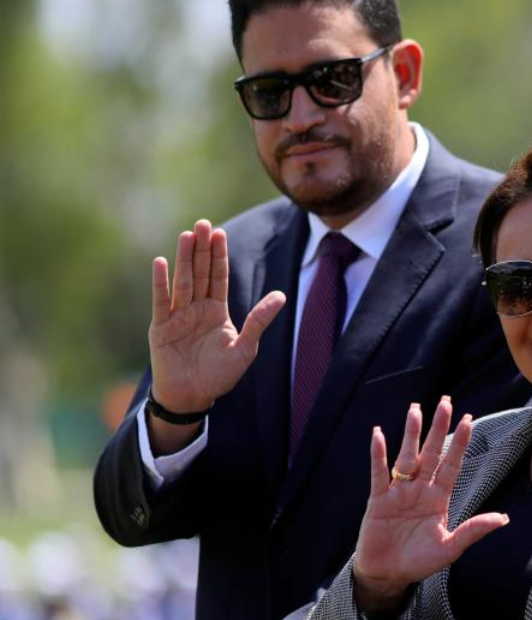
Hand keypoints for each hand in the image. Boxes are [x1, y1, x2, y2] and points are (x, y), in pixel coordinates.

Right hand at [148, 220, 284, 417]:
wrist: (193, 397)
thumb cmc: (220, 375)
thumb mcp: (245, 348)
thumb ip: (259, 320)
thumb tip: (282, 295)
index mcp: (217, 311)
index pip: (218, 277)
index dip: (219, 255)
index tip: (219, 233)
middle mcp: (196, 308)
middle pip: (200, 272)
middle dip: (201, 249)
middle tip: (202, 223)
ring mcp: (177, 316)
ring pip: (182, 281)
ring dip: (183, 258)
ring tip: (186, 235)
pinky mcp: (160, 327)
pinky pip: (161, 301)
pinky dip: (160, 282)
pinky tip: (160, 262)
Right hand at [352, 398, 507, 614]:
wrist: (389, 575)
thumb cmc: (420, 562)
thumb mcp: (450, 547)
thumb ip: (473, 530)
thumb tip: (504, 518)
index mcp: (439, 497)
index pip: (452, 464)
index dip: (460, 443)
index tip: (469, 420)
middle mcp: (420, 489)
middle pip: (431, 453)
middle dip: (438, 428)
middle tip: (445, 402)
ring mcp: (398, 492)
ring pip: (407, 457)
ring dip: (411, 435)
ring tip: (415, 410)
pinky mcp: (378, 500)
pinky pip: (379, 473)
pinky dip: (378, 455)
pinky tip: (379, 435)